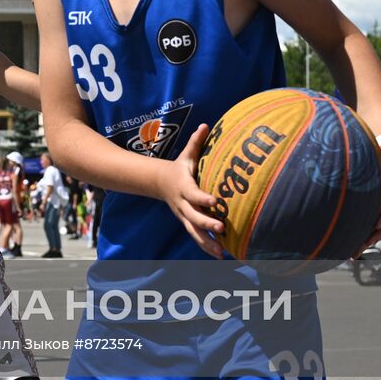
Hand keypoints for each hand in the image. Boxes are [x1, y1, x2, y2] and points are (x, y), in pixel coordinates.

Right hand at [155, 124, 223, 257]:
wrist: (158, 182)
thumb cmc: (179, 167)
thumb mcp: (186, 154)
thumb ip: (197, 142)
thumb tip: (206, 125)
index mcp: (184, 186)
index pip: (194, 193)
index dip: (203, 197)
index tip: (216, 201)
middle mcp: (183, 204)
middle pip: (193, 216)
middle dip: (207, 223)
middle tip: (222, 228)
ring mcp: (183, 215)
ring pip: (194, 232)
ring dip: (207, 242)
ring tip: (222, 252)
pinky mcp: (187, 223)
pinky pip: (196, 237)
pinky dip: (207, 246)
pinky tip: (220, 254)